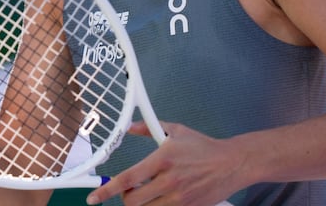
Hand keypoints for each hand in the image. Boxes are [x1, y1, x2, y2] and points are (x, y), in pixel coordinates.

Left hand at [86, 121, 243, 205]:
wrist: (232, 163)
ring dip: (141, 205)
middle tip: (131, 191)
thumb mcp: (176, 131)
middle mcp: (169, 180)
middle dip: (126, 198)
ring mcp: (179, 198)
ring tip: (147, 194)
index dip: (107, 190)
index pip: (129, 178)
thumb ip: (149, 128)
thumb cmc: (204, 147)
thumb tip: (129, 127)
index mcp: (163, 159)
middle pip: (133, 201)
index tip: (93, 197)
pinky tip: (162, 199)